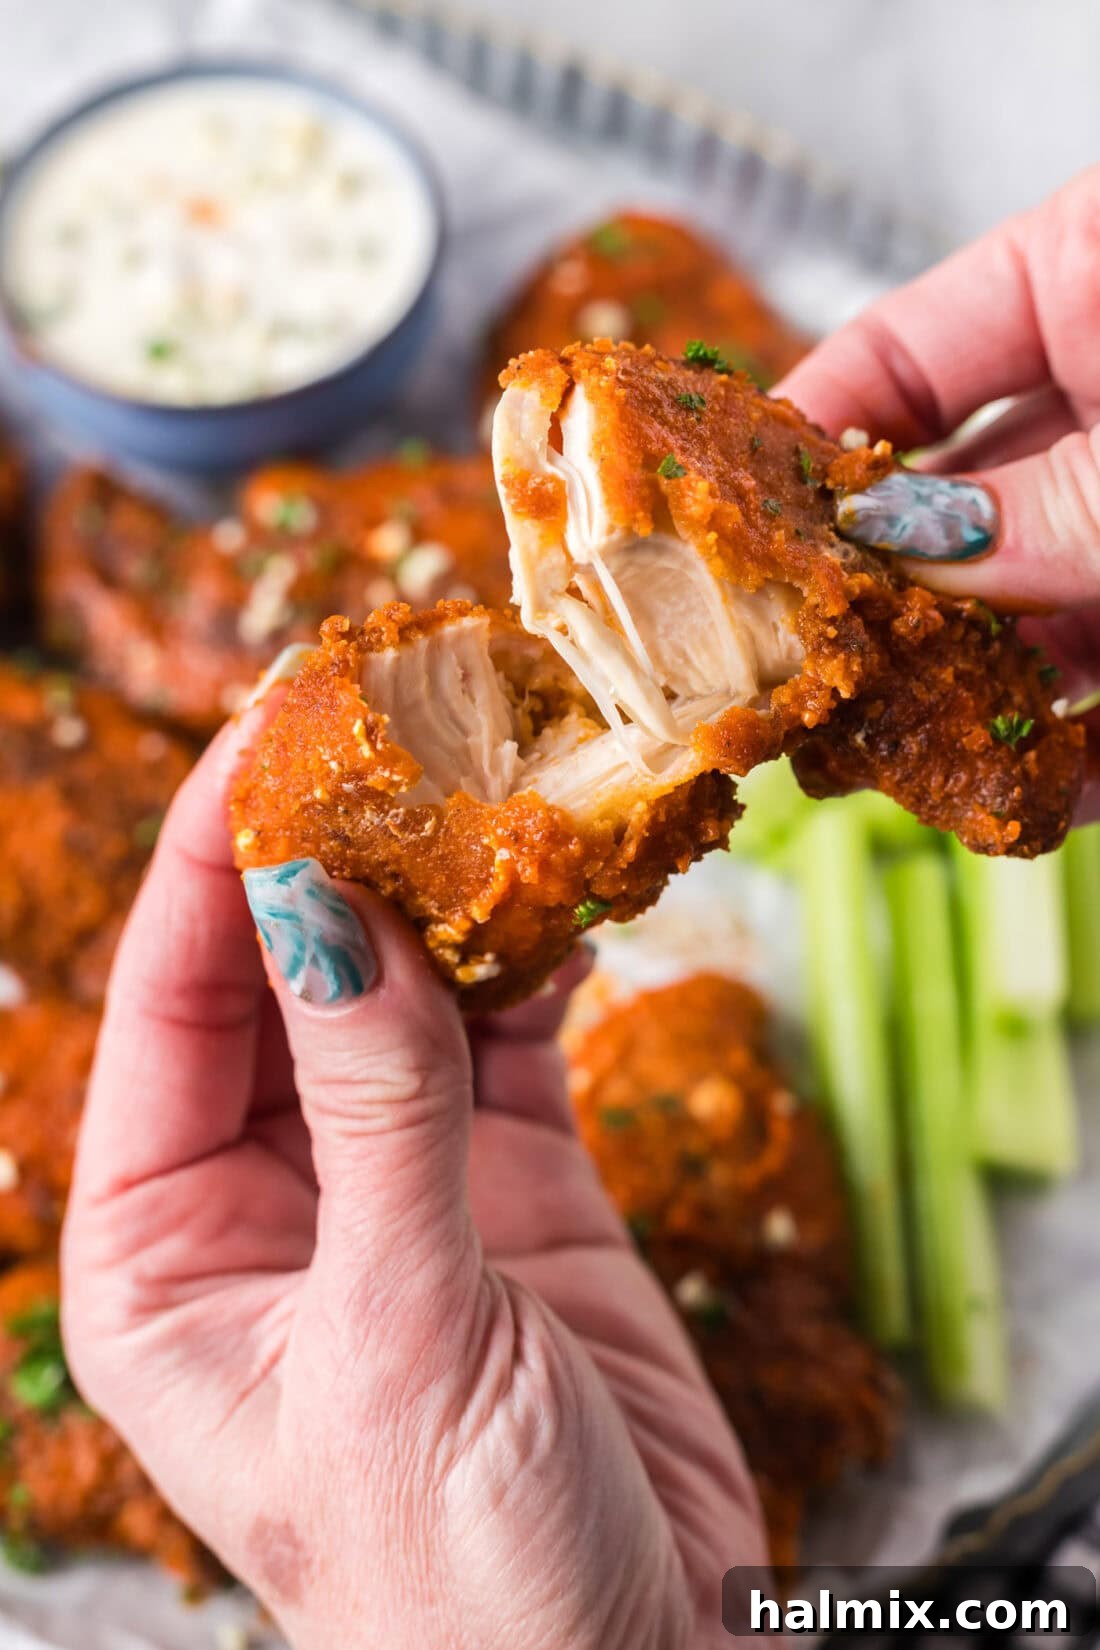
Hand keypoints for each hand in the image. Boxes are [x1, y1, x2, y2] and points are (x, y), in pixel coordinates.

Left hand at [61, 704, 763, 1649]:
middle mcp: (262, 1198)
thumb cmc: (462, 1581)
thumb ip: (374, 1108)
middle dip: (337, 842)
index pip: (169, 1006)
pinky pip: (511, 1033)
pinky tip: (570, 874)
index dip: (215, 858)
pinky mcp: (510, 1183)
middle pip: (284, 972)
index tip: (279, 724)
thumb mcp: (400, 1333)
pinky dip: (541, 951)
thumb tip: (320, 899)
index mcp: (162, 1251)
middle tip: (398, 707)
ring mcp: (393, 1179)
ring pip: (405, 986)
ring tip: (497, 761)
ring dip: (451, 880)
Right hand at [778, 165, 1099, 800]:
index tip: (722, 526)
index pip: (899, 351)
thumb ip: (1029, 513)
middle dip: (874, 594)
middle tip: (793, 674)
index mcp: (1089, 276)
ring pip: (1025, 596)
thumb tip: (888, 562)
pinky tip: (1038, 795)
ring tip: (889, 760)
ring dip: (966, 687)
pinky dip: (1086, 741)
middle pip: (949, 496)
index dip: (804, 442)